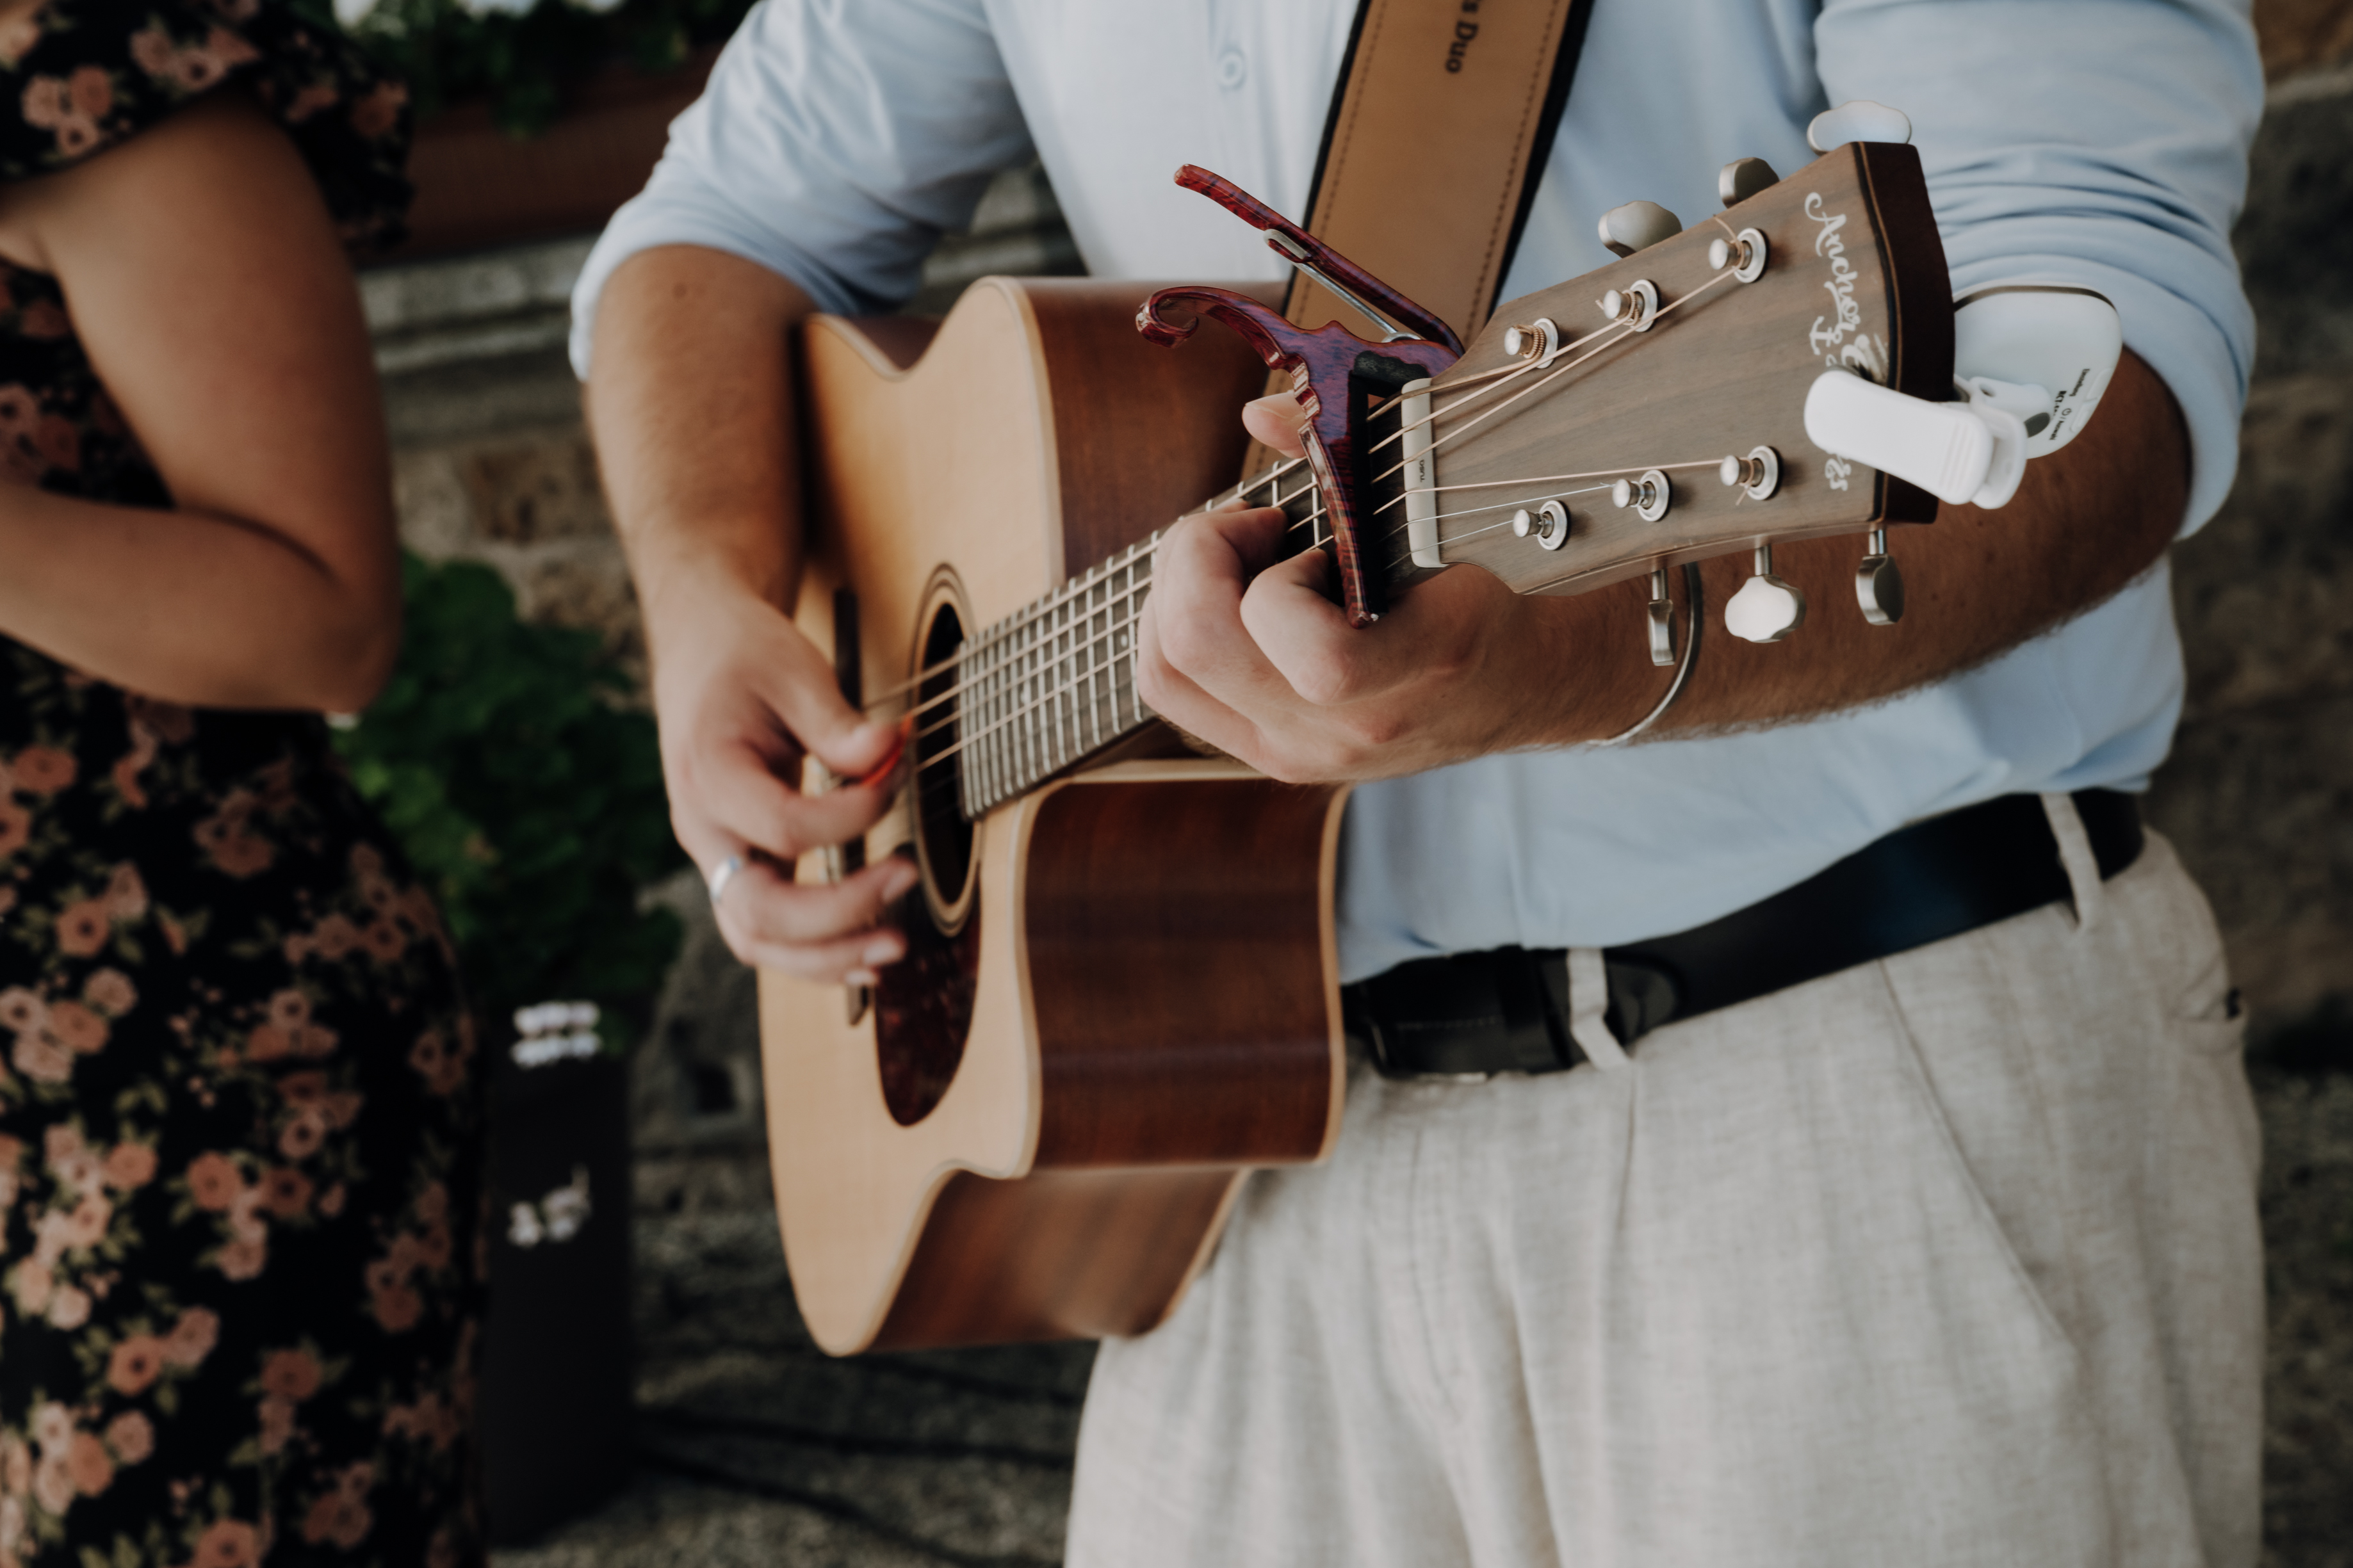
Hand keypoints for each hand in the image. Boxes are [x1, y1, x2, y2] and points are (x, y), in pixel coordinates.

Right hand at [647, 564, 918, 982]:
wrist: (701, 652)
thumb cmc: (745, 657)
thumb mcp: (793, 668)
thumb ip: (837, 721)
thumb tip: (889, 750)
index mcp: (709, 774)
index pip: (784, 827)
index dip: (853, 816)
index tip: (897, 773)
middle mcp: (702, 829)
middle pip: (758, 911)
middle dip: (838, 914)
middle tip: (906, 878)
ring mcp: (716, 856)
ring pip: (755, 939)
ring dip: (827, 956)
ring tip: (895, 947)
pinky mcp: (738, 866)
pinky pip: (766, 930)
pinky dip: (815, 953)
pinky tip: (867, 955)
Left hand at [1134, 396, 1561, 781]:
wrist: (1520, 683)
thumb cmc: (1484, 583)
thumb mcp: (1446, 511)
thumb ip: (1357, 456)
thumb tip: (1259, 414)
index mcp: (1417, 672)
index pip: (1318, 661)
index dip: (1281, 581)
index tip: (1309, 539)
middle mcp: (1347, 732)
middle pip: (1196, 651)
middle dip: (1197, 557)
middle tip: (1248, 526)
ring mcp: (1301, 755)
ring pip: (1165, 674)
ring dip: (1175, 592)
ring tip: (1233, 560)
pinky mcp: (1270, 757)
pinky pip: (1173, 690)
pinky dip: (1174, 628)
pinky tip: (1227, 596)